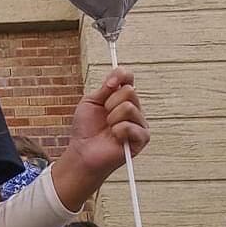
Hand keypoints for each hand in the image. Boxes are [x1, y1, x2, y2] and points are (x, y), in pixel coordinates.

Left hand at [51, 67, 149, 210]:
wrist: (83, 150)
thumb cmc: (86, 128)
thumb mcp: (91, 102)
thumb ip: (105, 89)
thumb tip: (117, 76)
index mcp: (121, 97)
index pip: (129, 77)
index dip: (120, 76)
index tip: (108, 84)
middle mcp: (133, 108)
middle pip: (129, 91)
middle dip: (109, 103)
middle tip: (104, 115)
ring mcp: (139, 123)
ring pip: (129, 107)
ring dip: (112, 118)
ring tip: (108, 127)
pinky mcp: (142, 138)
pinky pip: (130, 126)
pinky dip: (117, 131)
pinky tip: (114, 137)